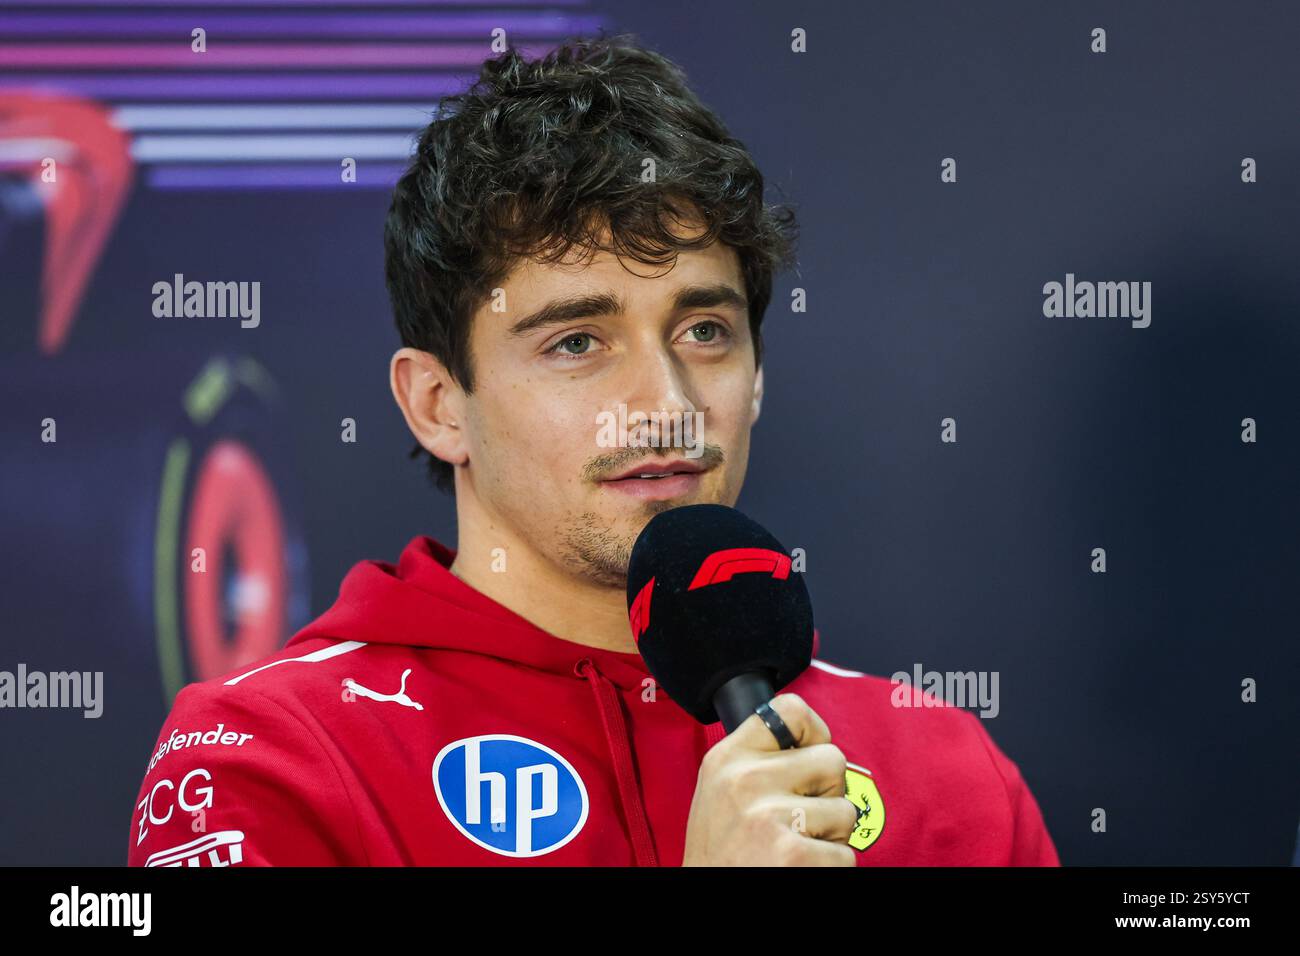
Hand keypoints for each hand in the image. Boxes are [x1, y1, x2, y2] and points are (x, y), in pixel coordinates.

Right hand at [681, 693, 857, 865]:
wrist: (702, 898)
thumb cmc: (719, 851)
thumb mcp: (719, 790)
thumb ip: (756, 761)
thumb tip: (809, 742)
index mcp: (727, 759)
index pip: (790, 710)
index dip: (815, 730)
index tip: (810, 752)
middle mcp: (745, 781)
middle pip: (832, 759)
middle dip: (828, 792)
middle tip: (802, 817)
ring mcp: (770, 817)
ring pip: (846, 810)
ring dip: (830, 835)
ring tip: (794, 847)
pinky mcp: (794, 855)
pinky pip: (845, 854)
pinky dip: (830, 867)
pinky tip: (798, 868)